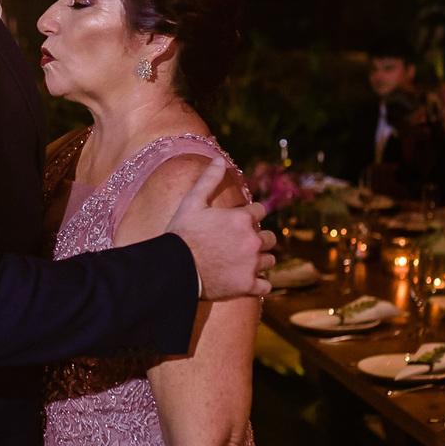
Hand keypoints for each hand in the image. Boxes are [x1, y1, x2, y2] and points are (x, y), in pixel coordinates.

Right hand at [166, 158, 275, 299]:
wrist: (174, 267)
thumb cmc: (181, 233)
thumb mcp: (192, 202)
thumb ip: (209, 180)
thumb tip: (220, 160)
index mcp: (242, 218)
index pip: (261, 211)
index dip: (251, 215)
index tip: (241, 221)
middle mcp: (252, 240)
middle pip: (270, 238)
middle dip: (259, 239)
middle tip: (242, 244)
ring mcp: (252, 265)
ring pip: (270, 261)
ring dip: (261, 260)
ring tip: (244, 262)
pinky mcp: (248, 286)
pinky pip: (266, 285)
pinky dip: (260, 283)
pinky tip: (248, 280)